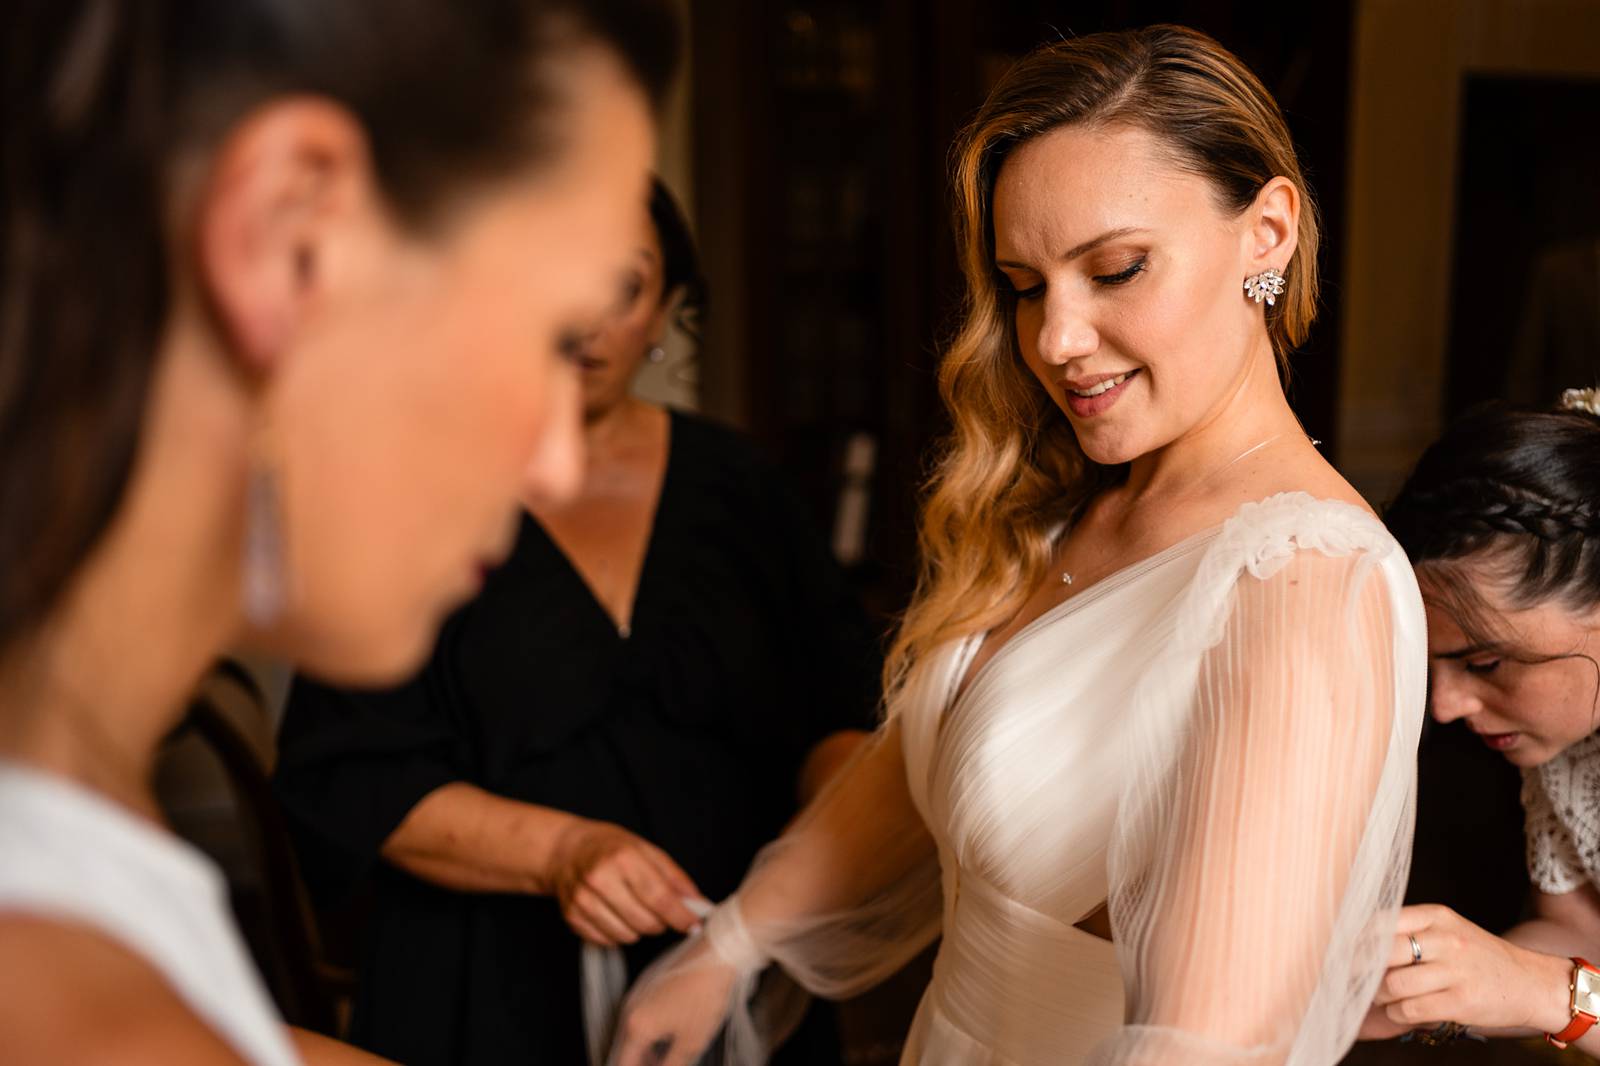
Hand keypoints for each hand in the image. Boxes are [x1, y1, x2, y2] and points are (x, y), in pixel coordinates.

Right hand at [547, 818, 705, 945]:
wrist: (565, 850)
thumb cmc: (612, 848)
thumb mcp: (647, 850)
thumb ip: (674, 878)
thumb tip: (698, 905)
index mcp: (623, 858)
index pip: (658, 897)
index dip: (680, 916)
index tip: (693, 925)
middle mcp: (600, 879)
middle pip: (644, 921)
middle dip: (660, 923)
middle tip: (661, 913)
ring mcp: (582, 899)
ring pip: (626, 936)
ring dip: (638, 930)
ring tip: (634, 910)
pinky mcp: (571, 917)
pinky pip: (606, 941)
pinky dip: (617, 934)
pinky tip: (615, 915)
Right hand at [610, 941, 738, 1065]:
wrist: (716, 954)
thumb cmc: (705, 994)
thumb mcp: (691, 1042)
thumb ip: (672, 1064)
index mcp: (637, 1025)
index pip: (623, 1062)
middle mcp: (631, 1007)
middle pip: (627, 1047)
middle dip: (640, 1062)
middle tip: (661, 1065)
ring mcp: (640, 992)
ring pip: (635, 1030)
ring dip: (646, 1047)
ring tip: (666, 1057)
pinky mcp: (650, 982)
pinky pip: (643, 1013)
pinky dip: (651, 1029)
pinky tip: (670, 1034)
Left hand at [1364, 904, 1573, 1038]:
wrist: (1532, 982)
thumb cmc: (1479, 956)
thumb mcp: (1448, 930)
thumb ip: (1408, 931)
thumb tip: (1354, 942)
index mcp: (1436, 917)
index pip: (1380, 922)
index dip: (1353, 940)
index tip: (1336, 951)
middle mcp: (1445, 940)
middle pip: (1382, 953)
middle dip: (1360, 970)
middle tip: (1350, 979)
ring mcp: (1455, 971)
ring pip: (1393, 985)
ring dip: (1379, 996)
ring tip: (1381, 998)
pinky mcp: (1461, 1002)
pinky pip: (1411, 1009)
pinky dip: (1397, 1013)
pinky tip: (1399, 1011)